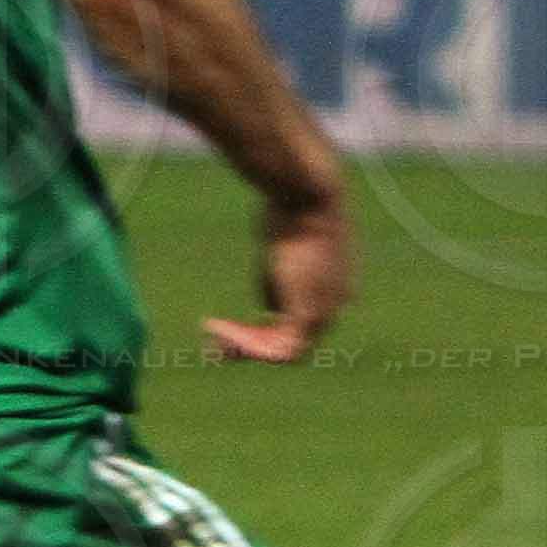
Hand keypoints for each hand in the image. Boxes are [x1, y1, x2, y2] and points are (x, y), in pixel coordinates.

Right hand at [203, 191, 351, 361]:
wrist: (306, 196)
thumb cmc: (291, 210)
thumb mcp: (281, 247)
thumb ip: (277, 280)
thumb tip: (266, 306)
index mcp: (332, 293)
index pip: (297, 326)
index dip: (261, 332)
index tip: (228, 325)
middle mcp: (333, 309)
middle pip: (289, 343)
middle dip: (249, 346)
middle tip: (214, 341)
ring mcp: (324, 314)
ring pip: (283, 350)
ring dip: (244, 348)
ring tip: (213, 335)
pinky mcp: (308, 315)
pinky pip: (280, 349)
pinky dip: (249, 348)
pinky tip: (221, 331)